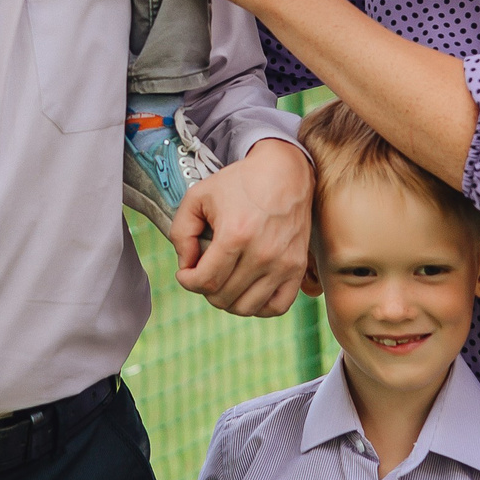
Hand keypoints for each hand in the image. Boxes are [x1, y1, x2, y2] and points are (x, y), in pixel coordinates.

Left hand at [172, 137, 311, 316]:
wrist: (285, 172)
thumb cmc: (239, 183)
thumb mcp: (198, 196)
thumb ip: (181, 232)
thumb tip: (186, 265)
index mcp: (235, 235)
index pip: (205, 281)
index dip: (187, 281)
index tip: (185, 272)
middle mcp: (262, 254)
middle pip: (223, 297)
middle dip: (205, 289)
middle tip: (204, 272)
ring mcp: (283, 264)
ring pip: (247, 308)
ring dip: (228, 301)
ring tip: (224, 282)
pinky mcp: (298, 268)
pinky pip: (277, 307)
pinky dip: (259, 307)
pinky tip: (247, 291)